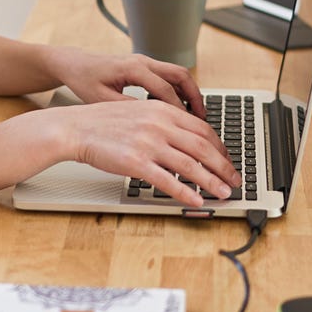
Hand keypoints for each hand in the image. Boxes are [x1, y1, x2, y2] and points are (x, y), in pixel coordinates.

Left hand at [48, 47, 205, 116]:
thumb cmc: (84, 80)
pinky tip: (180, 108)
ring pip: (178, 73)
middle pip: (180, 75)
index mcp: (133, 68)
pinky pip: (169, 76)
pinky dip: (179, 90)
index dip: (179, 110)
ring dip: (190, 93)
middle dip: (195, 97)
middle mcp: (143, 61)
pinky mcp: (143, 66)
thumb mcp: (102, 100)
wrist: (74, 64)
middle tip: (204, 120)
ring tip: (198, 116)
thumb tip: (151, 124)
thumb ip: (127, 109)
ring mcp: (145, 61)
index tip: (188, 129)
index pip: (165, 90)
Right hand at [50, 98, 240, 205]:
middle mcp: (160, 124)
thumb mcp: (140, 112)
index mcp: (163, 111)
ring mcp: (149, 143)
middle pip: (203, 147)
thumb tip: (187, 140)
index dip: (220, 147)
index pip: (202, 129)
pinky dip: (186, 193)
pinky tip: (196, 201)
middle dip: (223, 166)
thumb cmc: (104, 122)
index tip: (227, 159)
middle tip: (234, 180)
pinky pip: (167, 181)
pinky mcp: (136, 162)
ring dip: (212, 182)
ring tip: (223, 194)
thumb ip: (164, 122)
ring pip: (190, 165)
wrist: (76, 127)